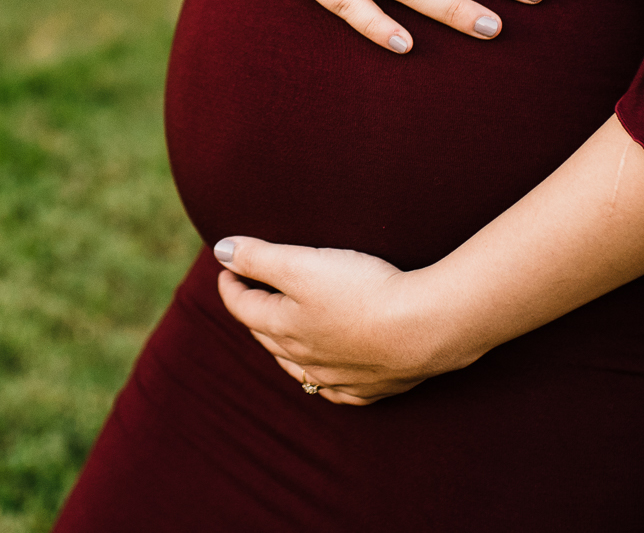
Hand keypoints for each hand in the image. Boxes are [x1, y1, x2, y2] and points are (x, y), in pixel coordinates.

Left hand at [214, 235, 469, 405]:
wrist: (423, 329)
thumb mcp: (302, 264)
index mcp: (284, 327)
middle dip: (253, 312)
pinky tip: (325, 379)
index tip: (226, 266)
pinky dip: (323, 380)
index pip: (244, 306)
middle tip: (249, 293)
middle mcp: (305, 357)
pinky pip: (337, 391)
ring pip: (298, 366)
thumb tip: (220, 251)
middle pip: (268, 335)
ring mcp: (338, 377)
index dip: (231, 283)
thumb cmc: (361, 291)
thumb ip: (259, 257)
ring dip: (282, 348)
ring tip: (277, 333)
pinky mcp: (372, 387)